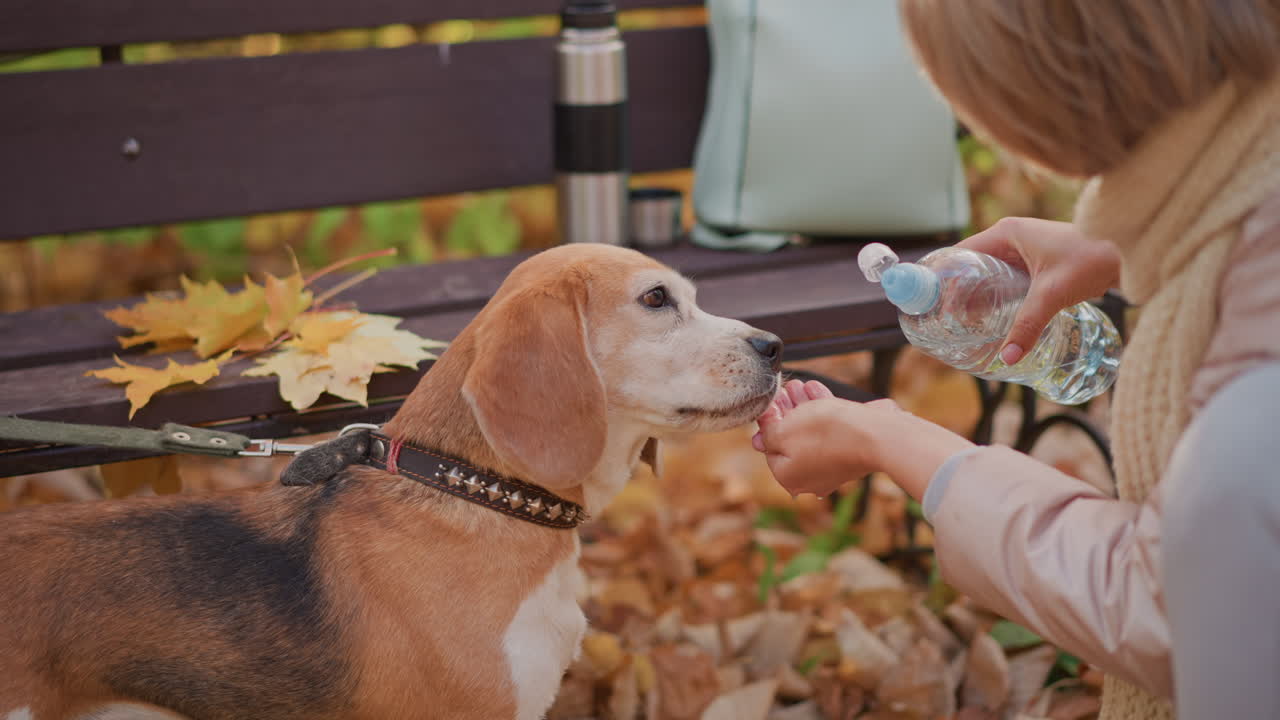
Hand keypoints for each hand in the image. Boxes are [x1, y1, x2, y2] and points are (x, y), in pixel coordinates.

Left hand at [753, 380, 972, 499]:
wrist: (874, 435)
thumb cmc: (824, 434)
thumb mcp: (783, 431)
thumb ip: (767, 431)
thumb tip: (761, 430)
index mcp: (789, 477)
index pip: (769, 449)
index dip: (767, 424)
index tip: (768, 404)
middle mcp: (810, 477)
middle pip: (791, 439)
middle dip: (785, 411)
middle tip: (781, 391)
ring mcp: (832, 466)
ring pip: (812, 431)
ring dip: (802, 406)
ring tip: (796, 385)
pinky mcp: (850, 451)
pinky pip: (831, 430)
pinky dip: (822, 410)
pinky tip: (814, 388)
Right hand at [959, 217, 1119, 364]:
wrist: (1129, 251)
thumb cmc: (1092, 259)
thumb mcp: (1052, 294)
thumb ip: (1027, 325)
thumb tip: (1007, 358)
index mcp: (1006, 233)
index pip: (960, 254)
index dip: (944, 277)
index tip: (932, 302)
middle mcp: (1012, 237)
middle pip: (972, 266)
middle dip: (959, 292)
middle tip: (946, 319)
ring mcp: (1025, 249)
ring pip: (990, 274)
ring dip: (979, 296)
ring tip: (965, 323)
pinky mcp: (1038, 262)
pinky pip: (1008, 279)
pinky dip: (998, 296)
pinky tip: (996, 318)